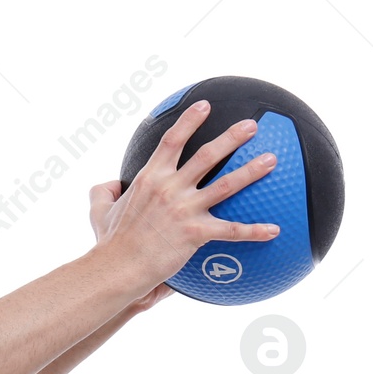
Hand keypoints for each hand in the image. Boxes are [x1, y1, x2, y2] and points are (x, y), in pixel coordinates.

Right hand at [87, 102, 279, 293]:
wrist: (118, 267)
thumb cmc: (110, 243)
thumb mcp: (99, 212)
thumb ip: (103, 192)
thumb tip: (109, 185)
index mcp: (150, 178)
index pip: (172, 140)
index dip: (190, 121)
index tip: (205, 106)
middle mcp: (171, 188)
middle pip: (208, 155)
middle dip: (232, 137)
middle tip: (252, 126)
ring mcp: (185, 209)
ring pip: (227, 185)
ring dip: (252, 171)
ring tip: (272, 159)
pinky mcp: (196, 233)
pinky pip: (231, 231)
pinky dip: (254, 231)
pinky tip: (274, 230)